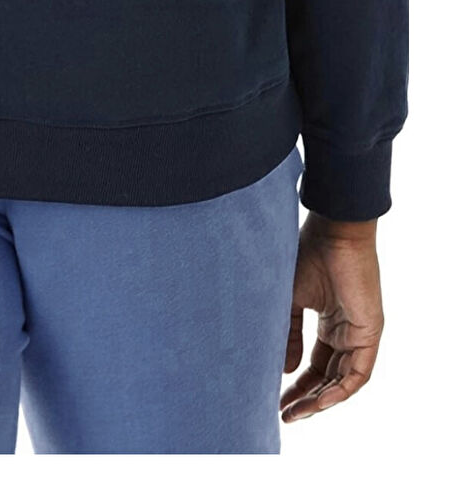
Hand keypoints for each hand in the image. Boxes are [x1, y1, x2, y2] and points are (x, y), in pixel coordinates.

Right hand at [280, 211, 382, 422]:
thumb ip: (289, 336)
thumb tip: (285, 371)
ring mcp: (360, 334)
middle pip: (328, 377)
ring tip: (296, 412)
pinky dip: (339, 391)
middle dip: (307, 398)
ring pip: (343, 381)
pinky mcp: (370, 333)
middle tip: (285, 413)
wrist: (332, 232)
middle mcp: (346, 332)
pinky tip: (318, 402)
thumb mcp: (290, 301)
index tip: (276, 398)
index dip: (297, 383)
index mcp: (329, 322)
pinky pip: (358, 374)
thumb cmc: (308, 256)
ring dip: (321, 401)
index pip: (316, 364)